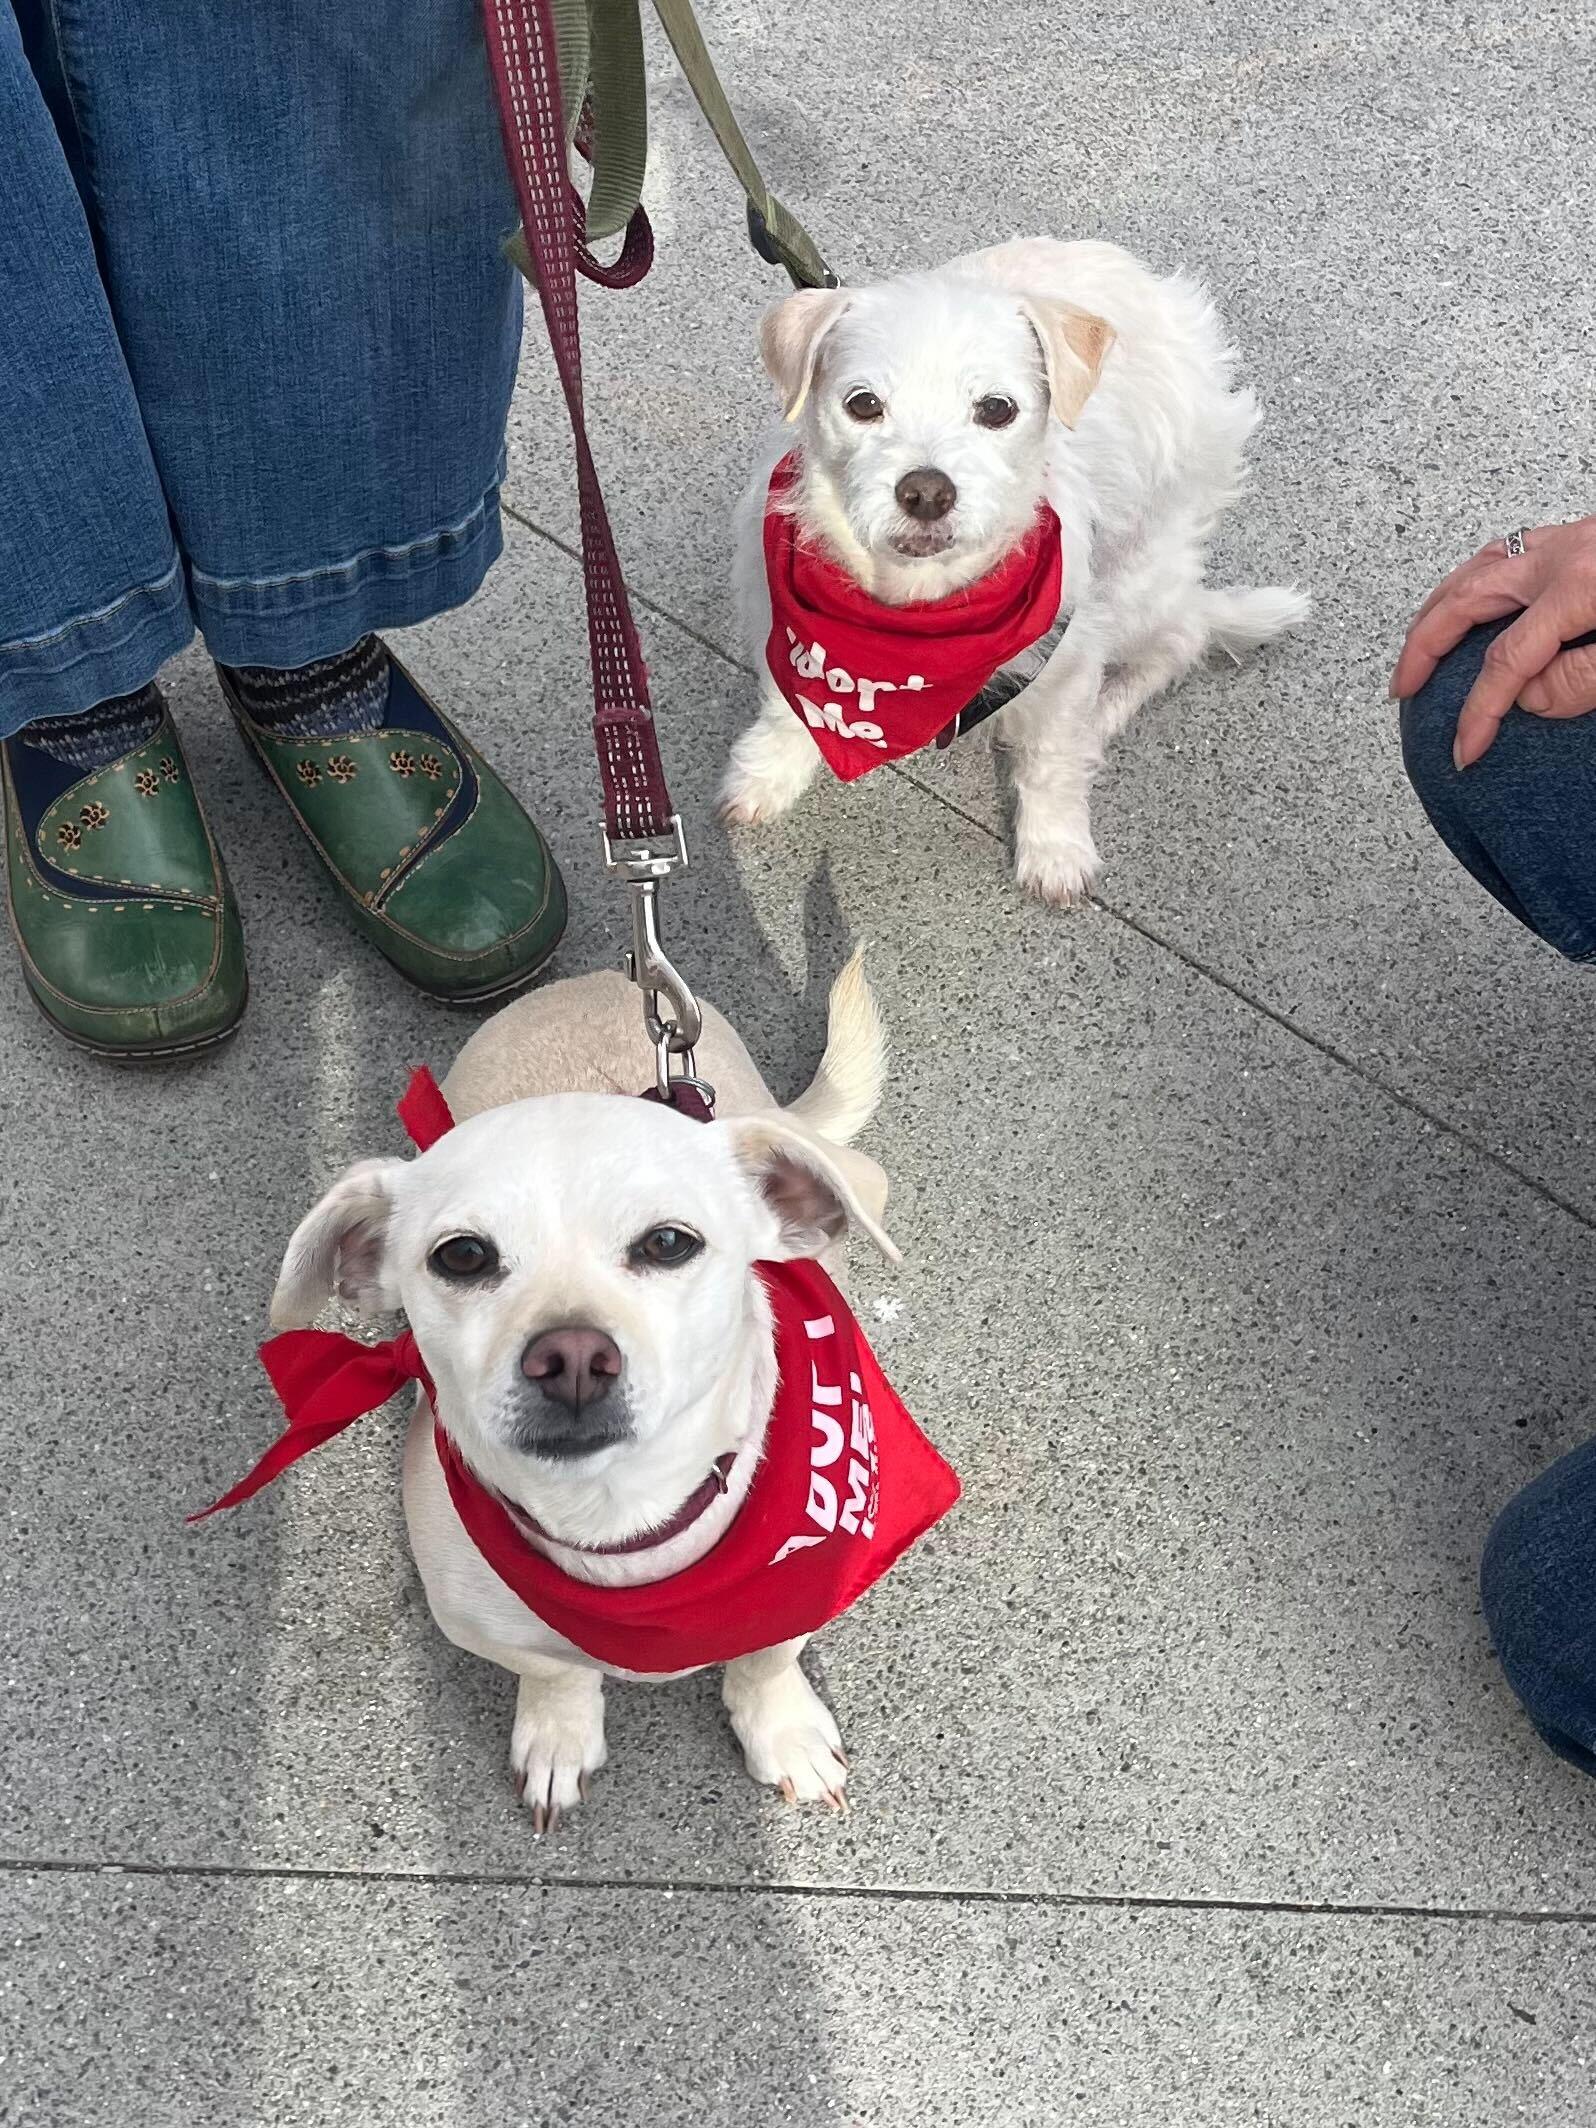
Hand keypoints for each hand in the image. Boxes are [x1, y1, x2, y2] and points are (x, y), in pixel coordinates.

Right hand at [1389, 517, 1595, 766]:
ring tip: (1420, 644)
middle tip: (1402, 688)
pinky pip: (1509, 553)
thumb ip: (1583, 681)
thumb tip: (1527, 697)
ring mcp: (1575, 538)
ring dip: (1440, 607)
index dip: (1479, 713)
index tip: (1465, 751)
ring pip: (1480, 567)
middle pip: (1466, 601)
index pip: (1507, 663)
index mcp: (1579, 587)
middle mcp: (1566, 555)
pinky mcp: (1587, 534)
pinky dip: (1475, 580)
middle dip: (1425, 648)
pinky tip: (1474, 602)